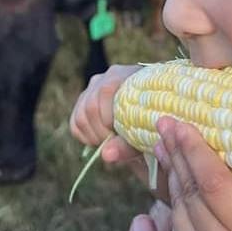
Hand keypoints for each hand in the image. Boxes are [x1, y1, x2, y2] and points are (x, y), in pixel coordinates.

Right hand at [70, 64, 170, 201]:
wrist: (156, 113)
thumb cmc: (155, 122)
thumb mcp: (146, 136)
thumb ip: (127, 145)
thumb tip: (104, 154)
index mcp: (128, 76)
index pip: (106, 92)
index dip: (109, 120)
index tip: (121, 135)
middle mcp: (108, 76)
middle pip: (90, 106)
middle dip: (101, 133)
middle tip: (116, 143)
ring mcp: (94, 87)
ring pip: (81, 115)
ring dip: (93, 136)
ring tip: (111, 141)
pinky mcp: (84, 99)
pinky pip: (75, 122)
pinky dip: (85, 136)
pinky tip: (101, 139)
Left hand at [157, 117, 231, 230]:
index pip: (215, 184)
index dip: (194, 150)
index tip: (180, 122)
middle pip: (190, 192)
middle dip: (175, 153)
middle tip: (164, 120)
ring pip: (178, 208)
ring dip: (171, 173)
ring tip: (166, 142)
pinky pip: (176, 228)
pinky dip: (174, 201)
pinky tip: (175, 178)